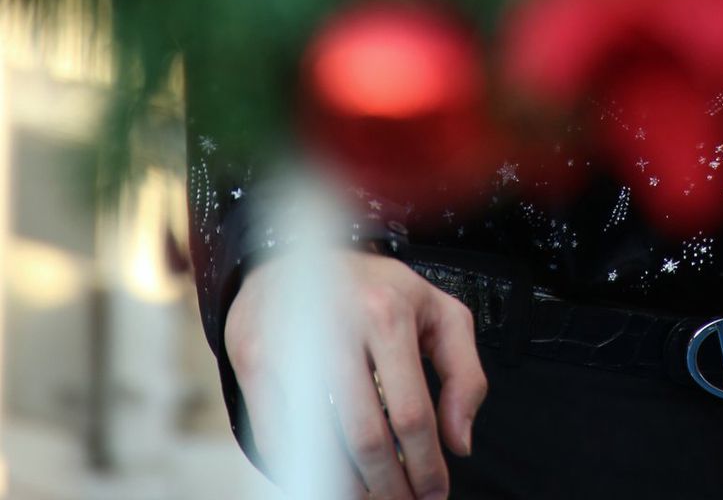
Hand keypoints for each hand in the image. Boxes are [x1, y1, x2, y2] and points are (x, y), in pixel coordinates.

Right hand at [225, 248, 488, 498]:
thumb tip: (459, 441)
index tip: (435, 491)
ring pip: (320, 445)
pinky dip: (306, 470)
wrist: (298, 251)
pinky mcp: (253, 360)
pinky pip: (279, 440)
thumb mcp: (437, 312)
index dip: (426, 466)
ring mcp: (290, 343)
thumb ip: (466, 373)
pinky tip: (329, 475)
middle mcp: (337, 325)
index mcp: (388, 312)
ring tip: (370, 493)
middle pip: (365, 438)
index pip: (411, 413)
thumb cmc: (374, 290)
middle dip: (390, 487)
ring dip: (349, 487)